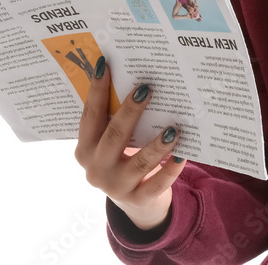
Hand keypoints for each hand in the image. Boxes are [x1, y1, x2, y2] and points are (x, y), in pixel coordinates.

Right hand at [75, 62, 185, 232]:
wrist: (134, 202)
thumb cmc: (122, 158)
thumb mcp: (110, 142)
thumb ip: (114, 119)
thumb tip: (134, 78)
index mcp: (85, 149)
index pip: (90, 116)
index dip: (96, 90)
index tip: (105, 64)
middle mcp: (96, 169)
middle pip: (114, 136)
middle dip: (130, 111)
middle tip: (147, 88)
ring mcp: (117, 186)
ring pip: (139, 162)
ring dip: (157, 144)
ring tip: (173, 128)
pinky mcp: (139, 200)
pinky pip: (158, 183)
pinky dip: (171, 168)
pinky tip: (183, 153)